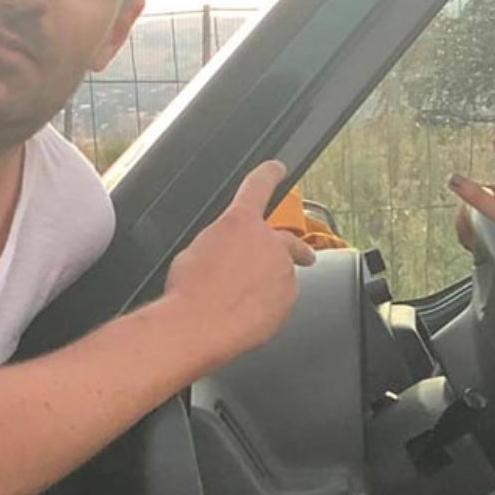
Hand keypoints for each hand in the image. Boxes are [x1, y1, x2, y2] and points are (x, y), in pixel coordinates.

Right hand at [160, 160, 316, 363]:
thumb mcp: (196, 252)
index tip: (277, 169)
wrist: (198, 325)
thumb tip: (229, 255)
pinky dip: (269, 307)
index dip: (269, 174)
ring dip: (270, 285)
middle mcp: (269, 243)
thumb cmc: (190, 290)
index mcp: (241, 223)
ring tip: (240, 302)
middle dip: (296, 249)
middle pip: (288, 241)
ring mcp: (282, 273)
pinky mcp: (287, 301)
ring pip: (282, 276)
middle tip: (304, 256)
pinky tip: (245, 316)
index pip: (258, 187)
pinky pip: (281, 301)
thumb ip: (222, 245)